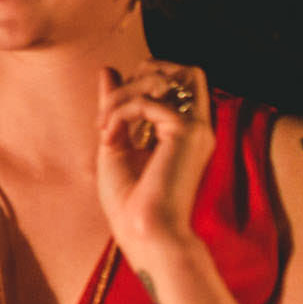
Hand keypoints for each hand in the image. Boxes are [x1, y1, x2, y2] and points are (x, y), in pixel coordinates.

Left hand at [97, 60, 213, 261]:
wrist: (142, 233)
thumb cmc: (129, 201)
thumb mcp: (115, 142)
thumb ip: (115, 106)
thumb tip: (108, 70)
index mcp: (185, 132)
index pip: (176, 81)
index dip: (140, 81)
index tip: (108, 114)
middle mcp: (198, 128)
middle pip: (185, 70)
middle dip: (142, 75)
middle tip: (111, 108)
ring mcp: (197, 130)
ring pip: (168, 78)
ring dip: (125, 94)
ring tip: (104, 123)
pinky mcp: (187, 133)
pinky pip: (150, 101)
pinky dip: (122, 111)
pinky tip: (109, 136)